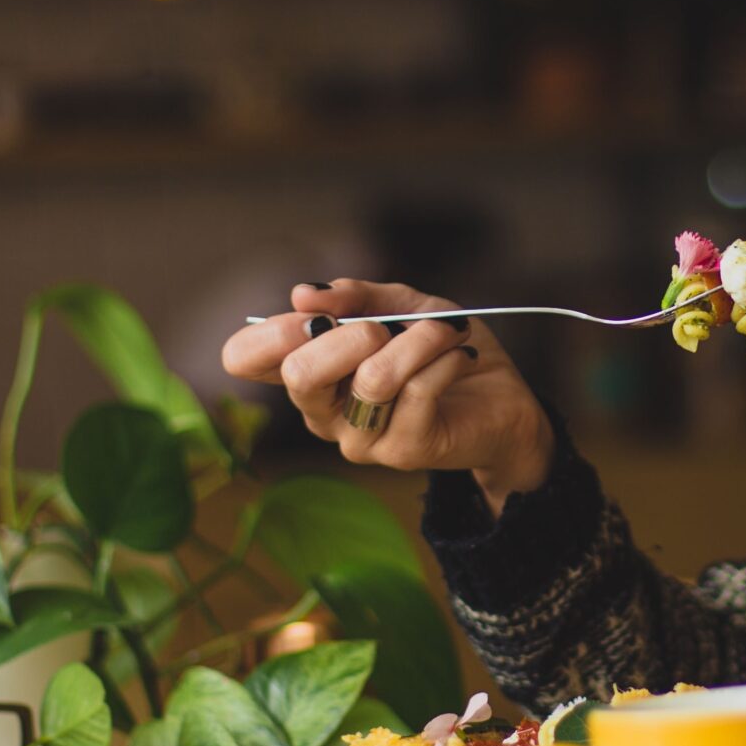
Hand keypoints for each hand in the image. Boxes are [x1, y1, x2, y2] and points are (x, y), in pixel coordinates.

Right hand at [220, 280, 553, 506]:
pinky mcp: (402, 451)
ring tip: (446, 330)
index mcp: (309, 372)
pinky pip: (418, 390)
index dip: (270, 331)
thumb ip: (355, 295)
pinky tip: (460, 355)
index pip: (244, 359)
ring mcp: (359, 439)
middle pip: (299, 374)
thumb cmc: (440, 350)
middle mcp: (322, 412)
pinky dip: (445, 357)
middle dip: (348, 334)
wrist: (502, 399)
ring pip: (372, 378)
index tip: (314, 312)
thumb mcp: (400, 305)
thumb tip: (303, 294)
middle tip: (385, 325)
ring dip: (418, 340)